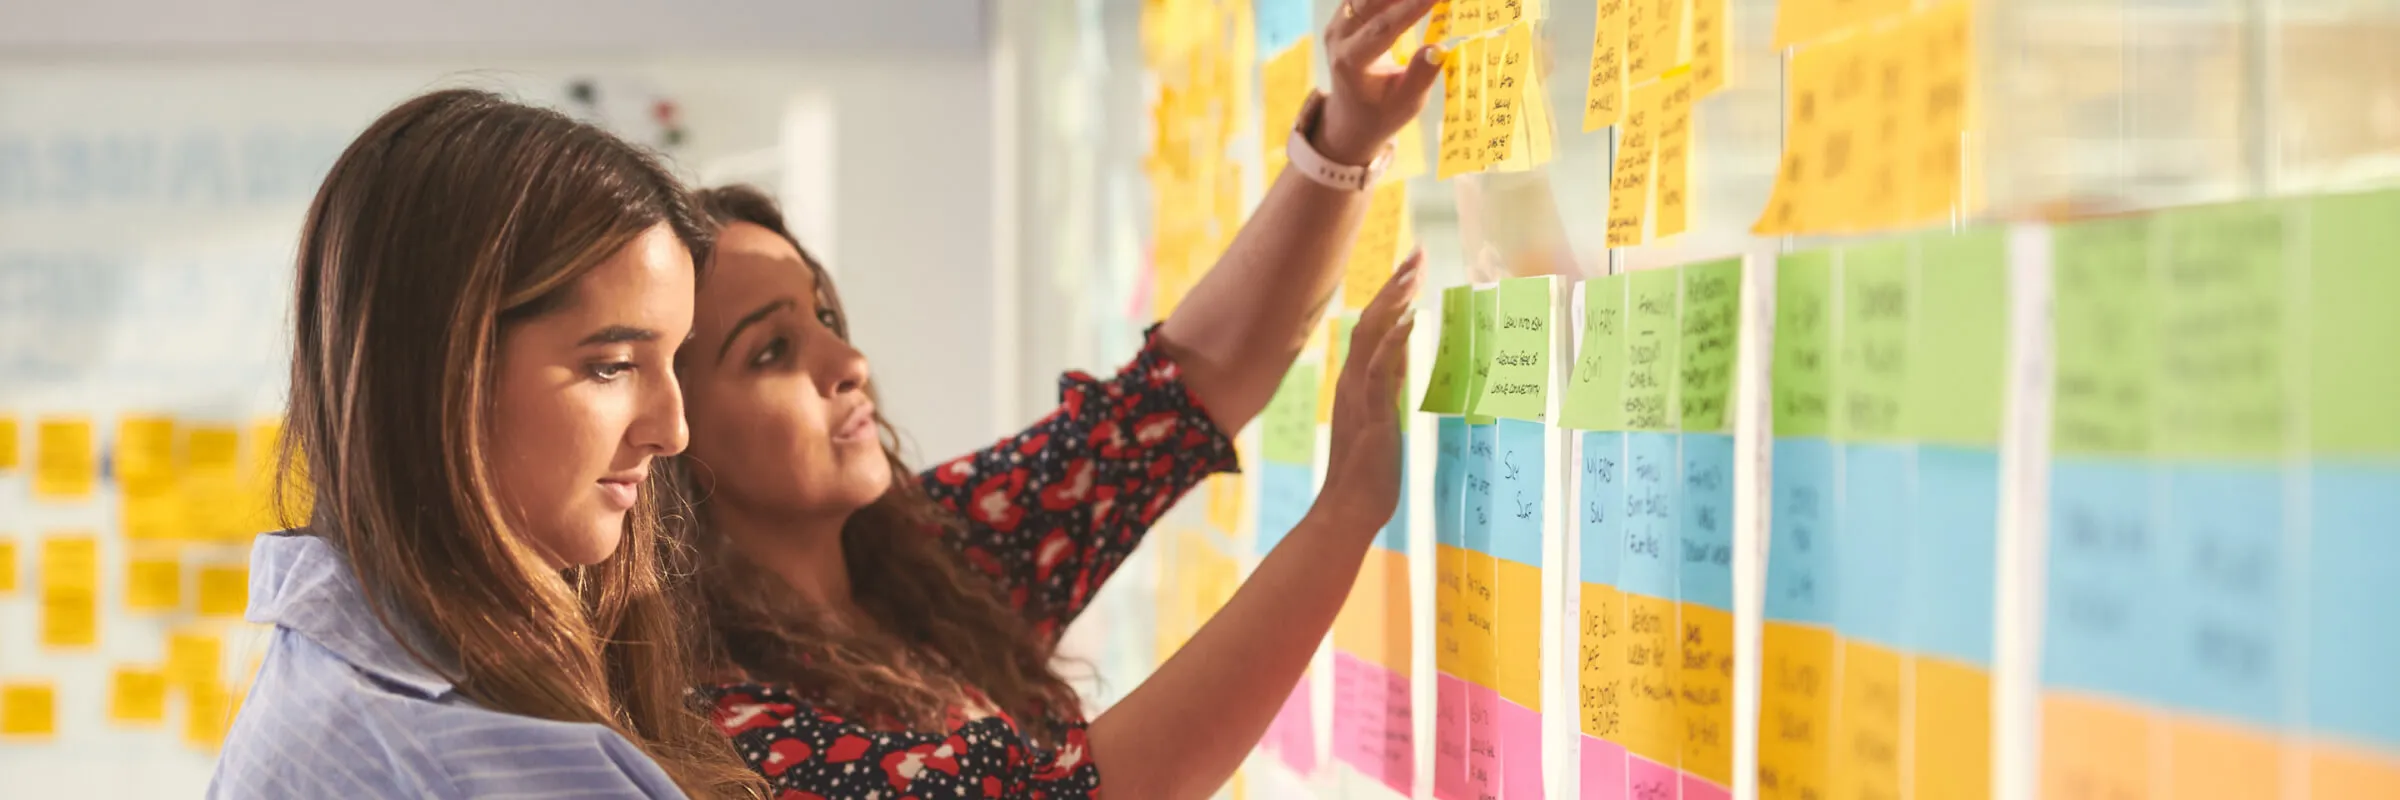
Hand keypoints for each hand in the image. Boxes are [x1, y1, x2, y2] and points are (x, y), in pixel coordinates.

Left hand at [1316, 0, 1445, 164]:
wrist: (1352, 116)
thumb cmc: (1382, 112)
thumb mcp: (1406, 103)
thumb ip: (1421, 76)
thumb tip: (1440, 48)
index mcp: (1350, 63)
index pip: (1382, 28)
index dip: (1411, 8)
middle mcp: (1338, 38)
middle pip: (1371, 1)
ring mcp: (1338, 24)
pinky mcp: (1344, 16)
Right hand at [1316, 250, 1421, 526]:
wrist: (1347, 510)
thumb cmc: (1369, 472)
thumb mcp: (1385, 416)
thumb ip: (1390, 383)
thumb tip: (1404, 351)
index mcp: (1356, 383)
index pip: (1373, 327)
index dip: (1391, 295)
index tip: (1411, 268)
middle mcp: (1353, 382)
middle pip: (1370, 321)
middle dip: (1394, 286)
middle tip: (1416, 254)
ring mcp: (1359, 397)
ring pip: (1372, 337)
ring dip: (1393, 303)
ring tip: (1413, 273)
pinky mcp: (1370, 416)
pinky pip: (1380, 373)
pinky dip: (1393, 343)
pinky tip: (1408, 320)